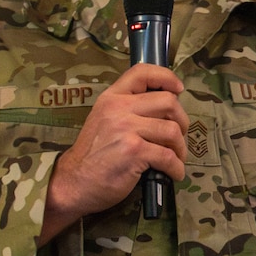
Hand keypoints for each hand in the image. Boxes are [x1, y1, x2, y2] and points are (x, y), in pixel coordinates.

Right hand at [38, 63, 188, 241]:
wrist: (73, 182)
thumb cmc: (93, 154)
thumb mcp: (104, 120)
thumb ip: (128, 109)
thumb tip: (167, 105)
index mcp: (111, 98)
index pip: (142, 73)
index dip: (166, 77)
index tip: (178, 89)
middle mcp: (118, 109)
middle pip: (168, 102)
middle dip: (182, 120)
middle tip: (178, 136)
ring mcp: (126, 130)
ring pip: (172, 130)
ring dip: (180, 148)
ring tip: (176, 157)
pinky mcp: (134, 152)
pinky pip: (169, 156)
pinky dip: (177, 168)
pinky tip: (173, 173)